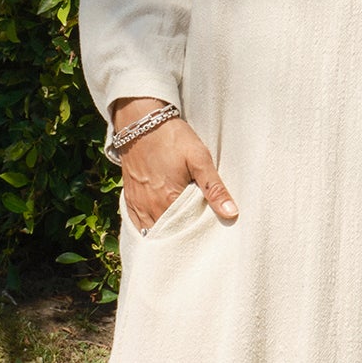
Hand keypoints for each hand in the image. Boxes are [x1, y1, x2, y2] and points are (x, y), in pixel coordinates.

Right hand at [111, 97, 238, 231]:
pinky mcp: (129, 198)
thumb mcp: (200, 159)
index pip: (187, 231)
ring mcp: (138, 203)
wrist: (140, 121)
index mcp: (170, 200)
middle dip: (182, 238)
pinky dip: (148, 230)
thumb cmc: (172, 138)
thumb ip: (215, 188)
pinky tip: (158, 231)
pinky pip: (137, 224)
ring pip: (152, 232)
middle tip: (196, 240)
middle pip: (169, 234)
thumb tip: (232, 213)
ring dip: (165, 235)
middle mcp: (151, 206)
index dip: (198, 235)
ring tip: (180, 237)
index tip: (208, 237)